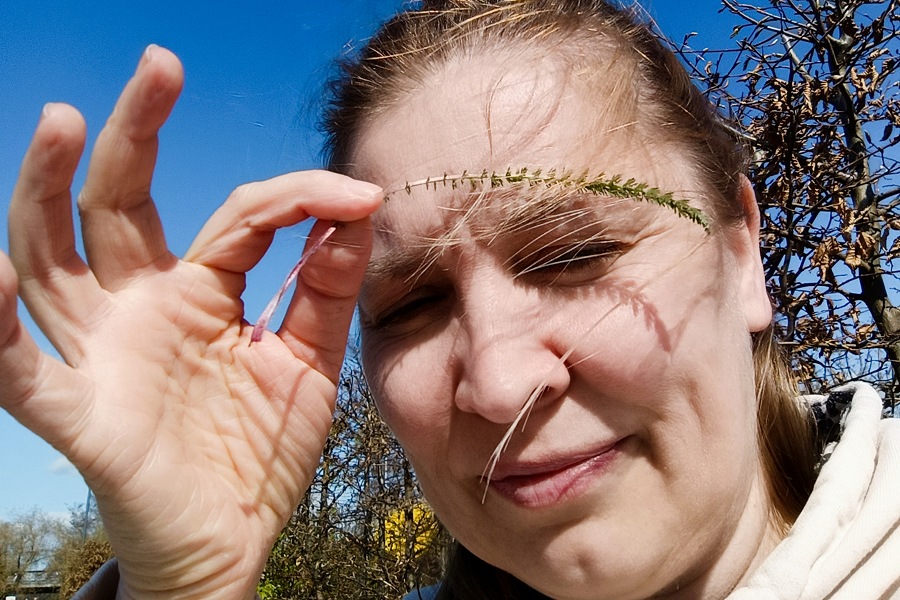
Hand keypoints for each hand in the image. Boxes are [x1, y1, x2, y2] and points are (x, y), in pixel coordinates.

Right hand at [0, 45, 381, 598]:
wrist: (232, 541)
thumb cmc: (258, 452)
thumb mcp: (306, 363)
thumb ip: (325, 293)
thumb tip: (355, 212)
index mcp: (202, 295)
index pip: (238, 218)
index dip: (295, 197)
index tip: (358, 192)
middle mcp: (143, 310)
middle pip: (122, 206)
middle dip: (135, 135)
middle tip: (158, 66)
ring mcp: (106, 356)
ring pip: (58, 260)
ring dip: (51, 193)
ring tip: (65, 122)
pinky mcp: (84, 418)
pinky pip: (25, 373)